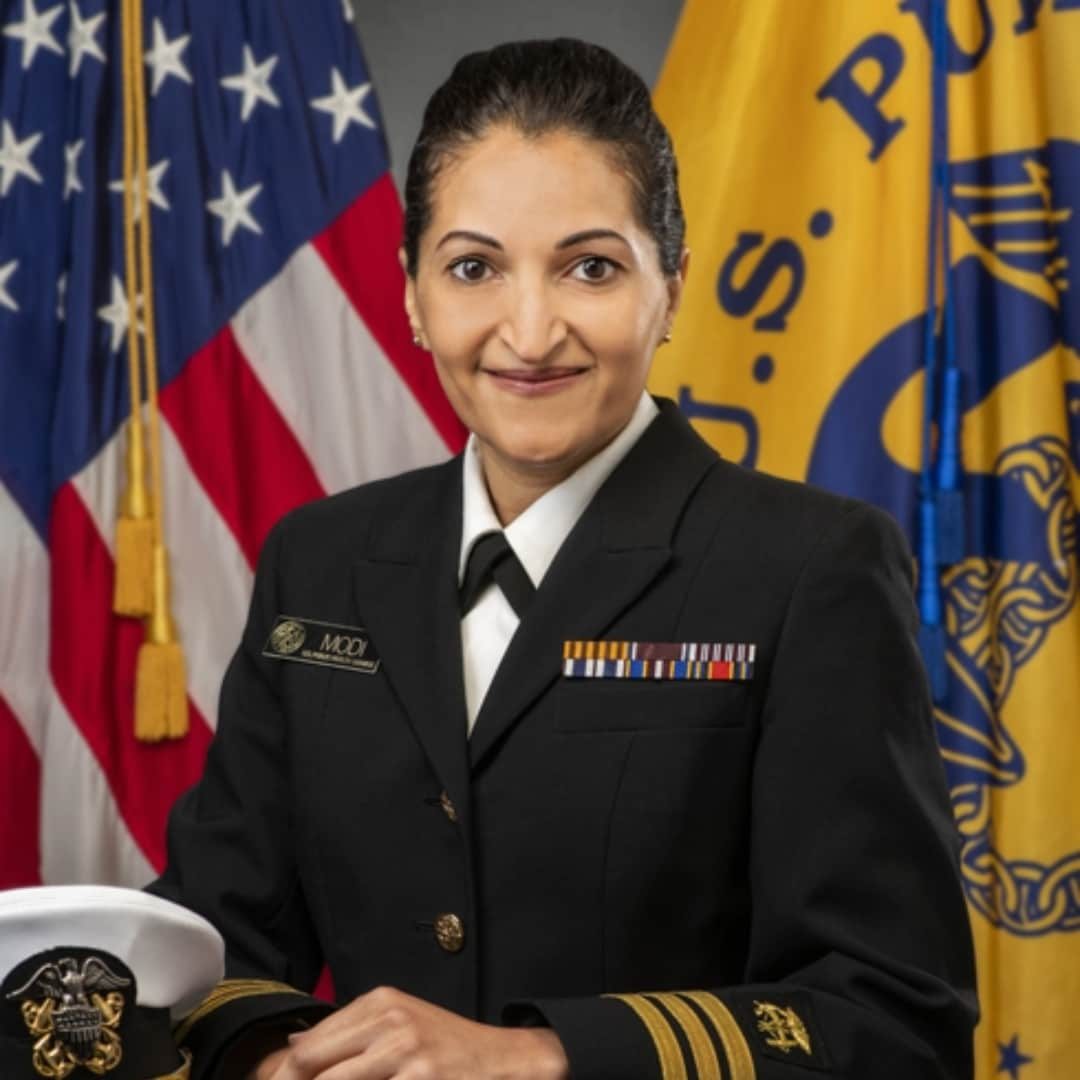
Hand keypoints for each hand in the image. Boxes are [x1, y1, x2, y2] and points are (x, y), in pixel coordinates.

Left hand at [259, 986, 568, 1079]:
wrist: (505, 1060)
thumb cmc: (447, 1045)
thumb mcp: (399, 1022)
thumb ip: (347, 1032)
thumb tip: (291, 1046)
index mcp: (380, 1002)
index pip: (307, 1048)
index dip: (284, 1079)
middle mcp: (390, 1022)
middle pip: (312, 1069)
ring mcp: (407, 1054)